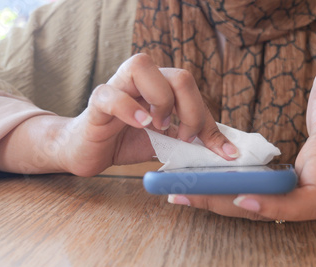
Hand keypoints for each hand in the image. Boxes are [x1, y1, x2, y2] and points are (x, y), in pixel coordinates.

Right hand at [61, 54, 238, 175]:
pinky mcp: (97, 102)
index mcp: (162, 86)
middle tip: (184, 137)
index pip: (195, 92)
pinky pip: (111, 94)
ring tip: (158, 127)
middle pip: (179, 75)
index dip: (210, 122)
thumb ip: (192, 140)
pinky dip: (129, 109)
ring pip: (142, 66)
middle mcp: (142, 80)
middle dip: (191, 111)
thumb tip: (227, 150)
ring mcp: (117, 86)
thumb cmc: (127, 142)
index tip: (221, 151)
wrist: (88, 151)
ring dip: (161, 100)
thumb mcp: (167, 143)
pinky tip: (141, 125)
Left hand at [168, 24, 315, 220]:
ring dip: (214, 202)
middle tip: (183, 193)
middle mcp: (309, 194)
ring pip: (252, 209)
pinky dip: (219, 197)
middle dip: (225, 203)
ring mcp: (292, 200)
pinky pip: (248, 201)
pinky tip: (188, 190)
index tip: (244, 197)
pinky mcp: (278, 198)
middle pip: (267, 210)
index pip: (308, 198)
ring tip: (175, 193)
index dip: (278, 204)